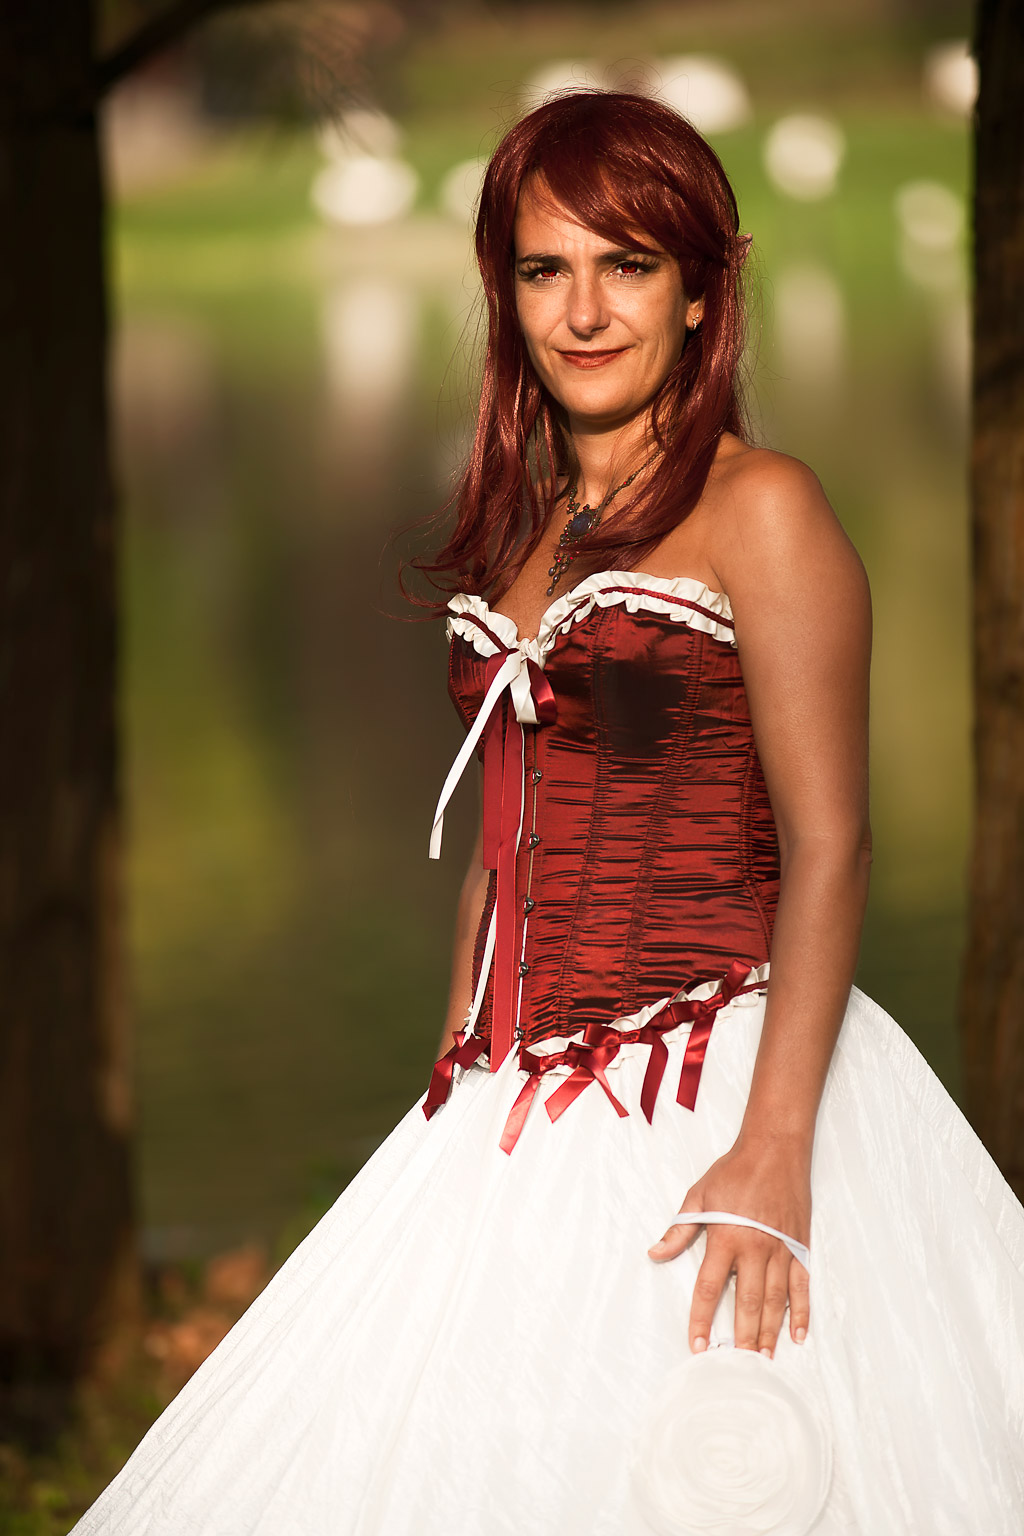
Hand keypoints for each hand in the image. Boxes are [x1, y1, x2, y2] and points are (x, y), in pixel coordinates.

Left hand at [647, 1137, 810, 1357]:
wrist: (775, 1149)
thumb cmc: (734, 1171)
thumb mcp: (699, 1196)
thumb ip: (679, 1230)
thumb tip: (655, 1253)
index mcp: (726, 1237)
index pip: (708, 1288)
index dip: (701, 1319)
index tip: (696, 1345)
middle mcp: (755, 1248)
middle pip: (746, 1301)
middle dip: (740, 1336)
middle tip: (736, 1365)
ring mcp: (781, 1249)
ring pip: (775, 1300)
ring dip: (768, 1331)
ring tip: (762, 1358)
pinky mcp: (800, 1247)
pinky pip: (802, 1285)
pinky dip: (801, 1311)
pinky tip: (798, 1334)